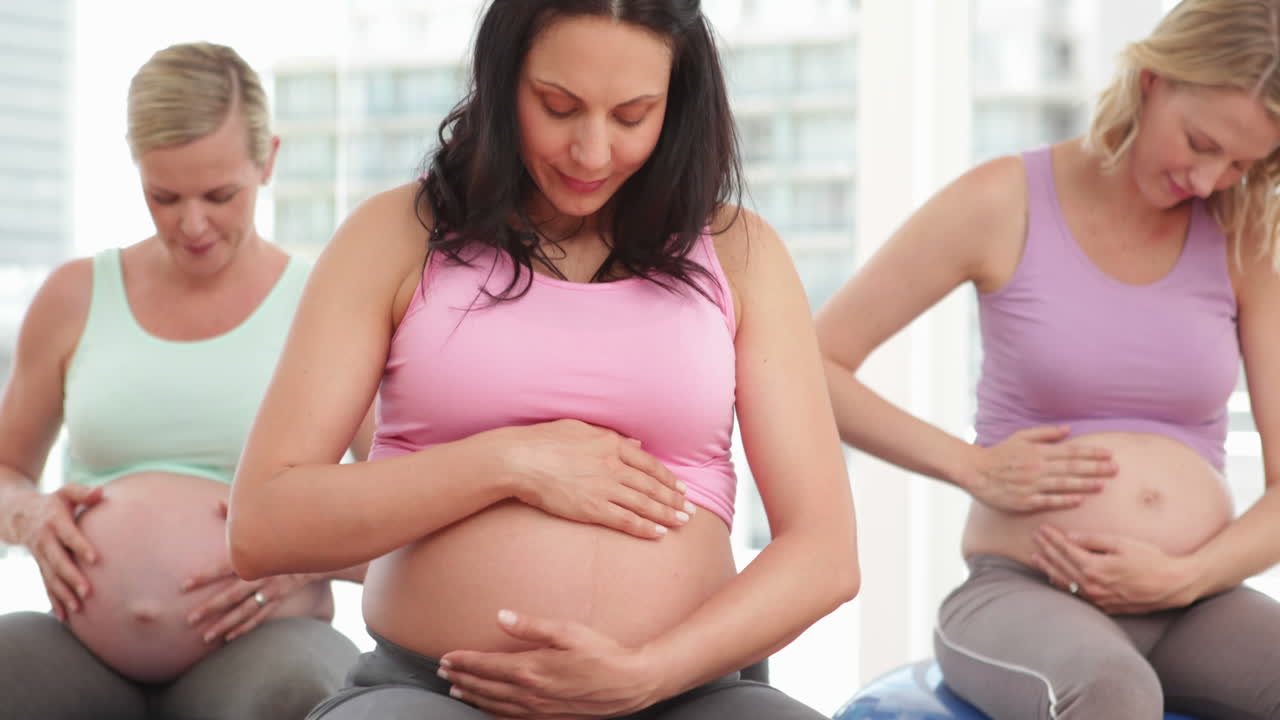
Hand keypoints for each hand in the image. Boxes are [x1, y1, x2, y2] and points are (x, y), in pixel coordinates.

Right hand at [11, 485, 102, 620]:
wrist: (19, 514)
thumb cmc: (53, 502)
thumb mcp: (65, 491)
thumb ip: (82, 492)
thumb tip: (100, 493)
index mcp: (55, 521)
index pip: (69, 535)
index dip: (80, 546)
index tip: (94, 559)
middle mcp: (45, 540)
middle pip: (58, 561)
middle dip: (72, 577)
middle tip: (88, 591)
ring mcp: (40, 555)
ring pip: (51, 577)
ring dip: (63, 593)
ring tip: (78, 607)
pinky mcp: (40, 565)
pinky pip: (46, 584)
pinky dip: (53, 600)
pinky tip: (64, 616)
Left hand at [182, 500, 317, 642]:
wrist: (320, 545)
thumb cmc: (288, 531)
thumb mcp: (267, 520)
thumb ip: (239, 515)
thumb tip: (217, 504)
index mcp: (257, 556)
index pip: (225, 566)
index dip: (205, 575)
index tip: (184, 584)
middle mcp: (264, 575)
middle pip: (232, 594)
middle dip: (210, 608)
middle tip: (188, 620)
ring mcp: (272, 589)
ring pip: (245, 611)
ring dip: (224, 624)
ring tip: (204, 637)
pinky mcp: (280, 598)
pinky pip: (261, 616)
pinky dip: (245, 627)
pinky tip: (229, 637)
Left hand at [439, 610, 659, 718]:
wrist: (629, 683)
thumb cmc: (602, 653)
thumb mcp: (568, 631)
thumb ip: (532, 626)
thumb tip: (501, 617)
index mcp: (532, 669)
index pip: (487, 665)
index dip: (464, 661)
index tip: (446, 657)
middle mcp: (530, 693)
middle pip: (485, 686)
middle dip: (461, 678)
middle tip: (443, 672)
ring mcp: (538, 709)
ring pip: (495, 705)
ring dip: (473, 696)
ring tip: (456, 689)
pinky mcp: (549, 717)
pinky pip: (511, 718)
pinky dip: (493, 712)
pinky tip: (487, 709)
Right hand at [503, 420, 694, 539]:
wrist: (521, 459)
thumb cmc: (544, 440)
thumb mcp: (580, 427)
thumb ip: (609, 435)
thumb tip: (635, 442)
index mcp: (611, 444)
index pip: (649, 463)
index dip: (668, 478)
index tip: (681, 487)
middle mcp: (613, 466)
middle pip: (652, 486)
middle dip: (674, 500)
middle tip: (691, 510)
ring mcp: (604, 488)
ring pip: (644, 504)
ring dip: (667, 515)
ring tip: (683, 523)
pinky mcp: (592, 508)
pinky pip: (625, 520)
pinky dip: (644, 527)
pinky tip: (658, 533)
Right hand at [968, 425, 1115, 511]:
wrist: (974, 471)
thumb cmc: (999, 454)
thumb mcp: (1020, 437)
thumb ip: (1045, 433)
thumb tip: (1069, 429)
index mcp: (1037, 452)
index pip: (1070, 452)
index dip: (1091, 453)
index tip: (1109, 454)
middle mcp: (1037, 467)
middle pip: (1071, 467)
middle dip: (1095, 468)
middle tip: (1116, 469)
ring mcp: (1031, 485)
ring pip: (1063, 484)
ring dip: (1084, 484)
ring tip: (1103, 485)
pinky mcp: (1024, 500)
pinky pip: (1047, 500)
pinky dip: (1063, 499)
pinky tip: (1079, 500)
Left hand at [1030, 524, 1198, 613]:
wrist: (1173, 585)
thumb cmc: (1151, 560)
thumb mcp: (1123, 543)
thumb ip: (1094, 540)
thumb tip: (1070, 536)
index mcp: (1094, 568)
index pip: (1065, 550)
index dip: (1052, 538)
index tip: (1042, 528)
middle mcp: (1092, 586)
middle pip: (1061, 565)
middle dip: (1046, 549)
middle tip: (1035, 538)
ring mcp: (1097, 599)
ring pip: (1065, 583)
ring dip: (1049, 568)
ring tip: (1036, 558)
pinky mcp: (1105, 607)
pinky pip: (1077, 595)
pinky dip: (1063, 585)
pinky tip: (1055, 579)